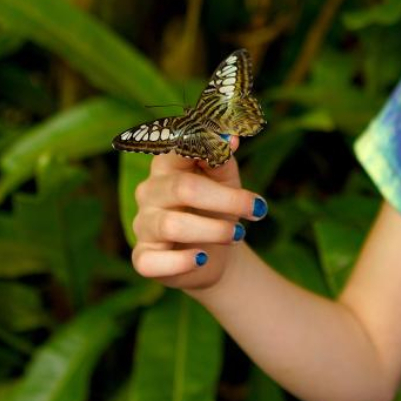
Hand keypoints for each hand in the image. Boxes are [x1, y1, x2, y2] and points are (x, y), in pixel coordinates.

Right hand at [129, 136, 266, 289]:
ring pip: (173, 225)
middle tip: (257, 209)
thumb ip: (223, 157)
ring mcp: (142, 225)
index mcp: (167, 165)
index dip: (205, 144)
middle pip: (184, 188)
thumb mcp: (225, 179)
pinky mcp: (143, 258)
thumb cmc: (217, 208)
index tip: (234, 144)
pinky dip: (182, 261)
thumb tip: (230, 138)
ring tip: (238, 235)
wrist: (214, 254)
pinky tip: (202, 258)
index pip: (176, 147)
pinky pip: (153, 262)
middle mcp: (149, 191)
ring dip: (214, 231)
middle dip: (227, 200)